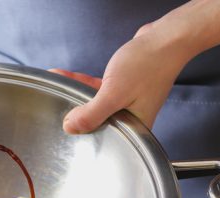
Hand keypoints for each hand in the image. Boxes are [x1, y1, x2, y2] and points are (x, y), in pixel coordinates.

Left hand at [53, 23, 192, 133]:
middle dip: (73, 113)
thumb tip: (70, 128)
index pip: (101, 137)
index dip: (81, 133)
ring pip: (93, 104)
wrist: (167, 38)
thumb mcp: (114, 93)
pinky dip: (82, 84)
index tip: (61, 125)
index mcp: (133, 128)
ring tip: (55, 86)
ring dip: (74, 95)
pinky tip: (66, 77)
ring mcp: (126, 103)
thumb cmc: (147, 65)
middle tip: (52, 107)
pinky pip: (97, 90)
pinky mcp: (122, 88)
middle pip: (95, 122)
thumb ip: (92, 113)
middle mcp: (130, 118)